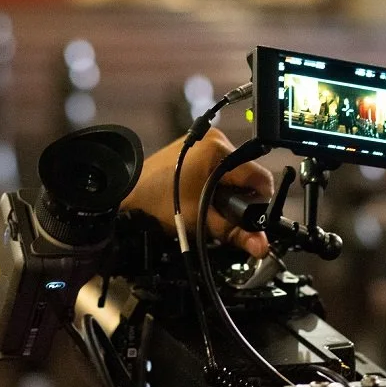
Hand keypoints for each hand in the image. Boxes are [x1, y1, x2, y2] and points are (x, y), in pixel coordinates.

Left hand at [123, 128, 273, 257]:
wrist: (125, 192)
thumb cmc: (158, 203)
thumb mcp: (199, 219)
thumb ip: (233, 232)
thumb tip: (261, 246)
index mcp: (219, 151)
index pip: (258, 177)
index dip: (258, 202)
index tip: (247, 218)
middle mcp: (216, 139)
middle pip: (246, 174)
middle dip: (239, 197)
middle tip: (223, 214)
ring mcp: (205, 140)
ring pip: (233, 171)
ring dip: (227, 190)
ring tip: (209, 204)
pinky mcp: (196, 145)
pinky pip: (219, 165)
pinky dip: (216, 181)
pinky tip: (201, 194)